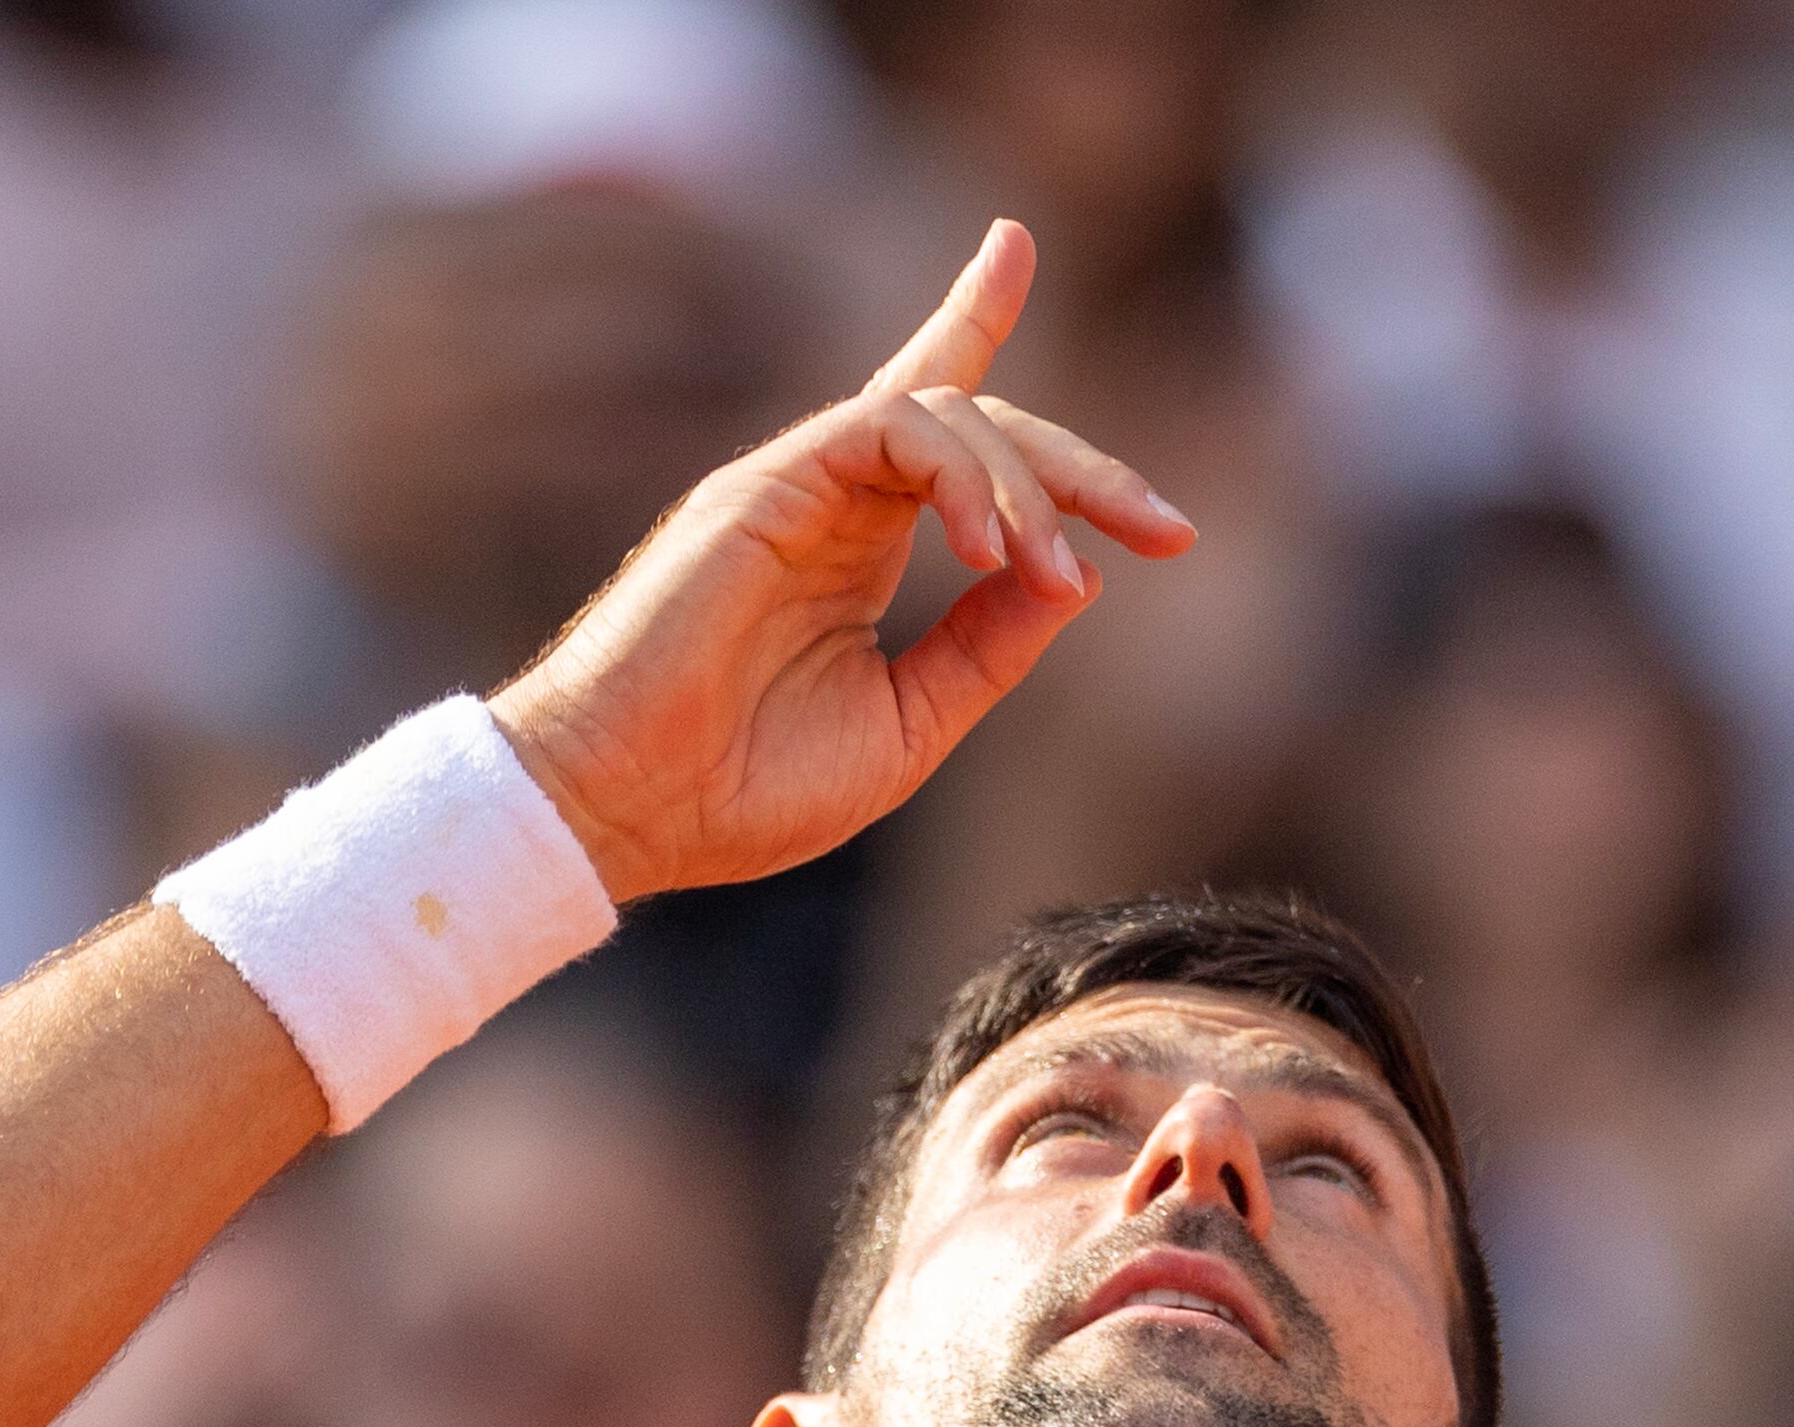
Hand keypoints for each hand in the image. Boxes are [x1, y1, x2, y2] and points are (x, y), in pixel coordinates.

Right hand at [490, 219, 1197, 905]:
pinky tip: (992, 550)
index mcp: (858, 548)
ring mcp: (798, 484)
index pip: (935, 420)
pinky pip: (890, 427)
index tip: (1017, 247)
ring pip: (948, 413)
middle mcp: (832, 499)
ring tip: (1052, 573)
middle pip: (975, 415)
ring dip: (1026, 490)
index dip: (978, 321)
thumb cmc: (741, 791)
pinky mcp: (766, 484)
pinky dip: (963, 479)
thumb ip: (986, 647)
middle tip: (1165, 526)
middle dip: (1082, 464)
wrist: (628, 813)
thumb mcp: (909, 724)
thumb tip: (1076, 576)